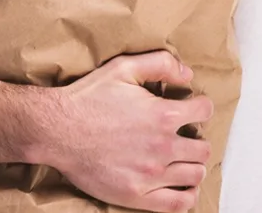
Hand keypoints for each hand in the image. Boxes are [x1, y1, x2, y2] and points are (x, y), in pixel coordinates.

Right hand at [35, 50, 213, 212]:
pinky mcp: (136, 196)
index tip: (192, 109)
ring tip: (182, 158)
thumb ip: (161, 64)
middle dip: (197, 138)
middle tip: (184, 135)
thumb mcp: (124, 67)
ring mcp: (151, 175)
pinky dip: (187, 195)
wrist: (58, 130)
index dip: (200, 107)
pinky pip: (178, 204)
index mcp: (163, 115)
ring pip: (195, 174)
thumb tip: (188, 75)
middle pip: (203, 148)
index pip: (204, 112)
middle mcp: (162, 147)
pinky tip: (181, 184)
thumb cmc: (89, 98)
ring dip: (193, 164)